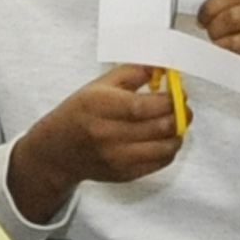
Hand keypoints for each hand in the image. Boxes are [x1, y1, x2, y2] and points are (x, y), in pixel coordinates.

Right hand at [7, 63, 185, 220]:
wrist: (57, 152)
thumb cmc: (80, 113)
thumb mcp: (100, 85)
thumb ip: (134, 72)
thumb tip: (163, 66)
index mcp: (100, 107)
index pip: (144, 106)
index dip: (169, 99)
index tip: (178, 92)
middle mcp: (108, 135)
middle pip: (160, 127)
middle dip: (180, 114)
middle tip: (182, 105)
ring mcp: (117, 158)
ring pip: (166, 147)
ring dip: (179, 132)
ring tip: (175, 122)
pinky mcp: (124, 174)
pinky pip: (161, 162)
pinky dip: (170, 149)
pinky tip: (164, 138)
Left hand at [198, 0, 239, 167]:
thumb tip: (211, 4)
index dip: (213, 2)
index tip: (203, 13)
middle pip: (236, 15)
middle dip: (213, 24)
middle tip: (208, 31)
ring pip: (237, 39)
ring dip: (218, 43)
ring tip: (217, 44)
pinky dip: (228, 59)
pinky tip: (227, 58)